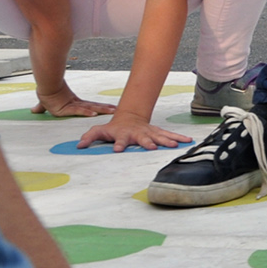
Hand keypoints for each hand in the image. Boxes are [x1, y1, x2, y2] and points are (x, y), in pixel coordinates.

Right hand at [33, 87, 113, 118]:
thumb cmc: (43, 93)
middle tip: (116, 110)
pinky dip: (86, 112)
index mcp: (73, 103)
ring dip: (102, 110)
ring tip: (113, 111)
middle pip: (93, 106)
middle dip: (105, 108)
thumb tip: (33, 110)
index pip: (90, 105)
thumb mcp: (44, 104)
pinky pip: (78, 110)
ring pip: (90, 108)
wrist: (43, 87)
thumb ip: (40, 108)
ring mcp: (72, 105)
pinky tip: (94, 114)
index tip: (109, 108)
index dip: (99, 107)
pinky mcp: (66, 108)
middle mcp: (75, 104)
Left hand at [74, 115, 192, 152]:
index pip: (120, 140)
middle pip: (144, 138)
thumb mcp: (98, 131)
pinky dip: (178, 137)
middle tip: (154, 148)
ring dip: (167, 140)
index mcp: (123, 135)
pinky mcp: (157, 132)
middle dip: (149, 143)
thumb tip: (78, 145)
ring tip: (175, 145)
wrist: (129, 117)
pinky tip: (187, 141)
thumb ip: (89, 137)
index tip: (118, 150)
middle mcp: (138, 133)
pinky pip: (169, 135)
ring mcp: (149, 132)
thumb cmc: (113, 128)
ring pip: (159, 136)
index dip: (119, 145)